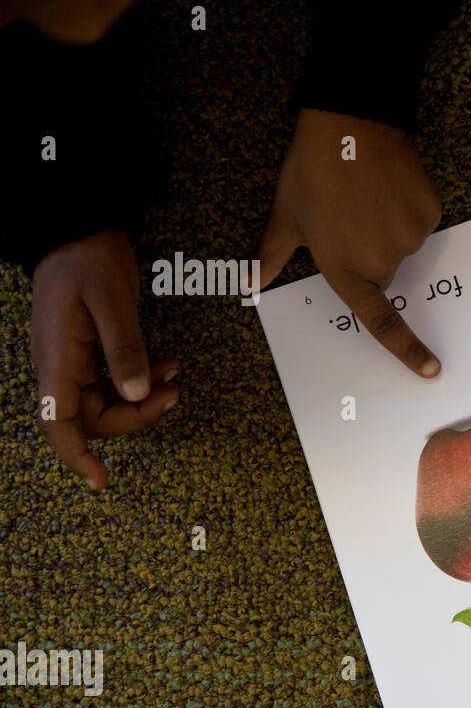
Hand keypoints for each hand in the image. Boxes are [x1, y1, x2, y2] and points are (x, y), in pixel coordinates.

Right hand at [30, 230, 179, 489]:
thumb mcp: (112, 301)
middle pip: (94, 418)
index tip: (102, 480)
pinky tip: (166, 365)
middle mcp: (61, 366)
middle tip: (174, 394)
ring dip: (143, 397)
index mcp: (58, 359)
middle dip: (136, 416)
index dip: (77, 457)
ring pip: (108, 401)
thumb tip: (135, 394)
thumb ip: (124, 350)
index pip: (57, 423)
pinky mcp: (90, 351)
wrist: (79, 227)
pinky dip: (142, 379)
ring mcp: (74, 359)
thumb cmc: (88, 258)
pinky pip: (114, 380)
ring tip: (175, 374)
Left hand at [258, 110, 443, 376]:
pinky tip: (389, 183)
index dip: (407, 349)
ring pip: (403, 243)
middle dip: (369, 248)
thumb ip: (272, 255)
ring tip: (367, 192)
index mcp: (346, 269)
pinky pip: (421, 221)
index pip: (379, 320)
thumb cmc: (311, 171)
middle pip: (384, 270)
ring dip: (388, 225)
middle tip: (349, 212)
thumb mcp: (285, 215)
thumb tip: (250, 284)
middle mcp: (381, 261)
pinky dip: (408, 207)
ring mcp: (410, 238)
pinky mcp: (431, 214)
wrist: (350, 123)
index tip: (430, 370)